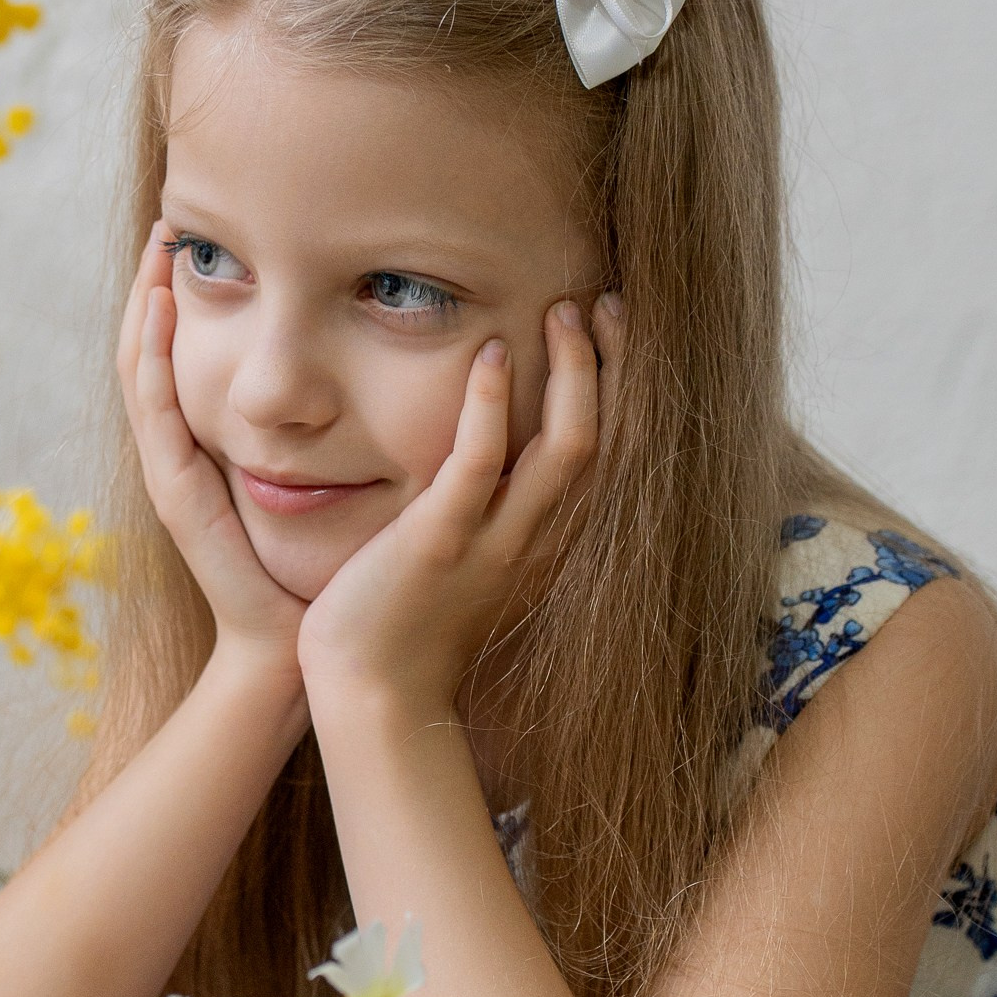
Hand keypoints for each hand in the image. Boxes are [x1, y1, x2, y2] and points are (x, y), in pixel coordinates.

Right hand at [116, 221, 306, 676]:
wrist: (291, 646)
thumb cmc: (314, 569)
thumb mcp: (318, 481)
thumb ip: (321, 433)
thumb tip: (361, 376)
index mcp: (208, 448)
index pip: (183, 357)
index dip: (182, 300)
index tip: (199, 236)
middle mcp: (180, 455)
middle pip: (150, 353)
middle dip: (153, 286)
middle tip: (167, 221)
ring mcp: (170, 472)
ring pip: (140, 372)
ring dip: (141, 307)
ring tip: (156, 249)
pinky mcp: (175, 492)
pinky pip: (153, 412)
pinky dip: (150, 358)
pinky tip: (155, 311)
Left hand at [297, 295, 615, 715]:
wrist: (375, 695)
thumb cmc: (411, 626)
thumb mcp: (474, 561)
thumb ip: (496, 509)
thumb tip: (498, 453)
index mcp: (552, 542)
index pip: (611, 451)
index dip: (621, 386)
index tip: (612, 329)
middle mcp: (541, 541)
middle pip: (610, 439)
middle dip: (615, 365)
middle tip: (605, 301)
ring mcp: (496, 542)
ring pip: (568, 446)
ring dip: (573, 371)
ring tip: (563, 310)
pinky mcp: (441, 543)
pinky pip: (480, 465)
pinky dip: (490, 405)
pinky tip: (490, 356)